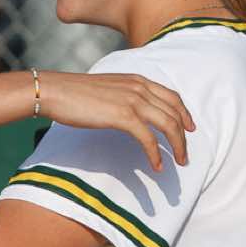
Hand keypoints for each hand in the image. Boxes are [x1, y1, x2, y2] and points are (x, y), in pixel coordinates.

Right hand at [35, 71, 195, 171]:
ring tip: (179, 162)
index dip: (184, 113)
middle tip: (185, 154)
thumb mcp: (106, 89)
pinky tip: (156, 166)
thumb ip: (122, 96)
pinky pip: (148, 139)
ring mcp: (133, 101)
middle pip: (174, 112)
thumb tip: (127, 112)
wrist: (55, 91)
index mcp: (137, 80)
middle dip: (183, 135)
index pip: (171, 96)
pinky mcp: (124, 116)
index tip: (190, 128)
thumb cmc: (73, 93)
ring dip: (177, 146)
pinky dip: (155, 154)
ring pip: (168, 125)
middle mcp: (140, 88)